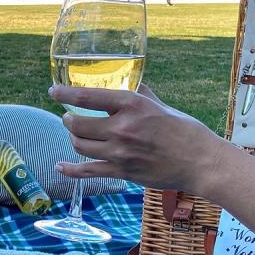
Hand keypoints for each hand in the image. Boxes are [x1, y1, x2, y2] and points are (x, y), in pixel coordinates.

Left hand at [49, 84, 231, 194]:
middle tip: (68, 117)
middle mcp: (122, 128)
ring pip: (80, 146)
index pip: (87, 97)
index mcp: (131, 105)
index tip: (53, 91)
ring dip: (72, 139)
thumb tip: (130, 82)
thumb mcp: (160, 104)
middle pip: (77, 124)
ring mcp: (121, 152)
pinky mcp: (123, 172)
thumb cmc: (185, 130)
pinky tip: (60, 166)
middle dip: (68, 120)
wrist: (201, 162)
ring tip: (75, 134)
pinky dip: (70, 169)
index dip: (65, 94)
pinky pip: (88, 171)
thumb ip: (140, 94)